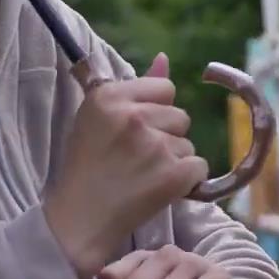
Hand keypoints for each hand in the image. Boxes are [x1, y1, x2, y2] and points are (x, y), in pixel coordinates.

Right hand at [43, 54, 208, 278]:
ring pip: (188, 144)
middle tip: (135, 159)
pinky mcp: (172, 175)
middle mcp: (132, 117)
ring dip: (173, 161)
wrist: (79, 219)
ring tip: (141, 177)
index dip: (155, 111)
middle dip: (165, 137)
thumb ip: (136, 88)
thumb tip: (165, 58)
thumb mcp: (99, 119)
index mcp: (109, 96)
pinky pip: (199, 168)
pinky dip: (185, 182)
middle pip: (180, 116)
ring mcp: (154, 146)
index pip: (165, 88)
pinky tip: (158, 190)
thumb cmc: (88, 166)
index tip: (134, 132)